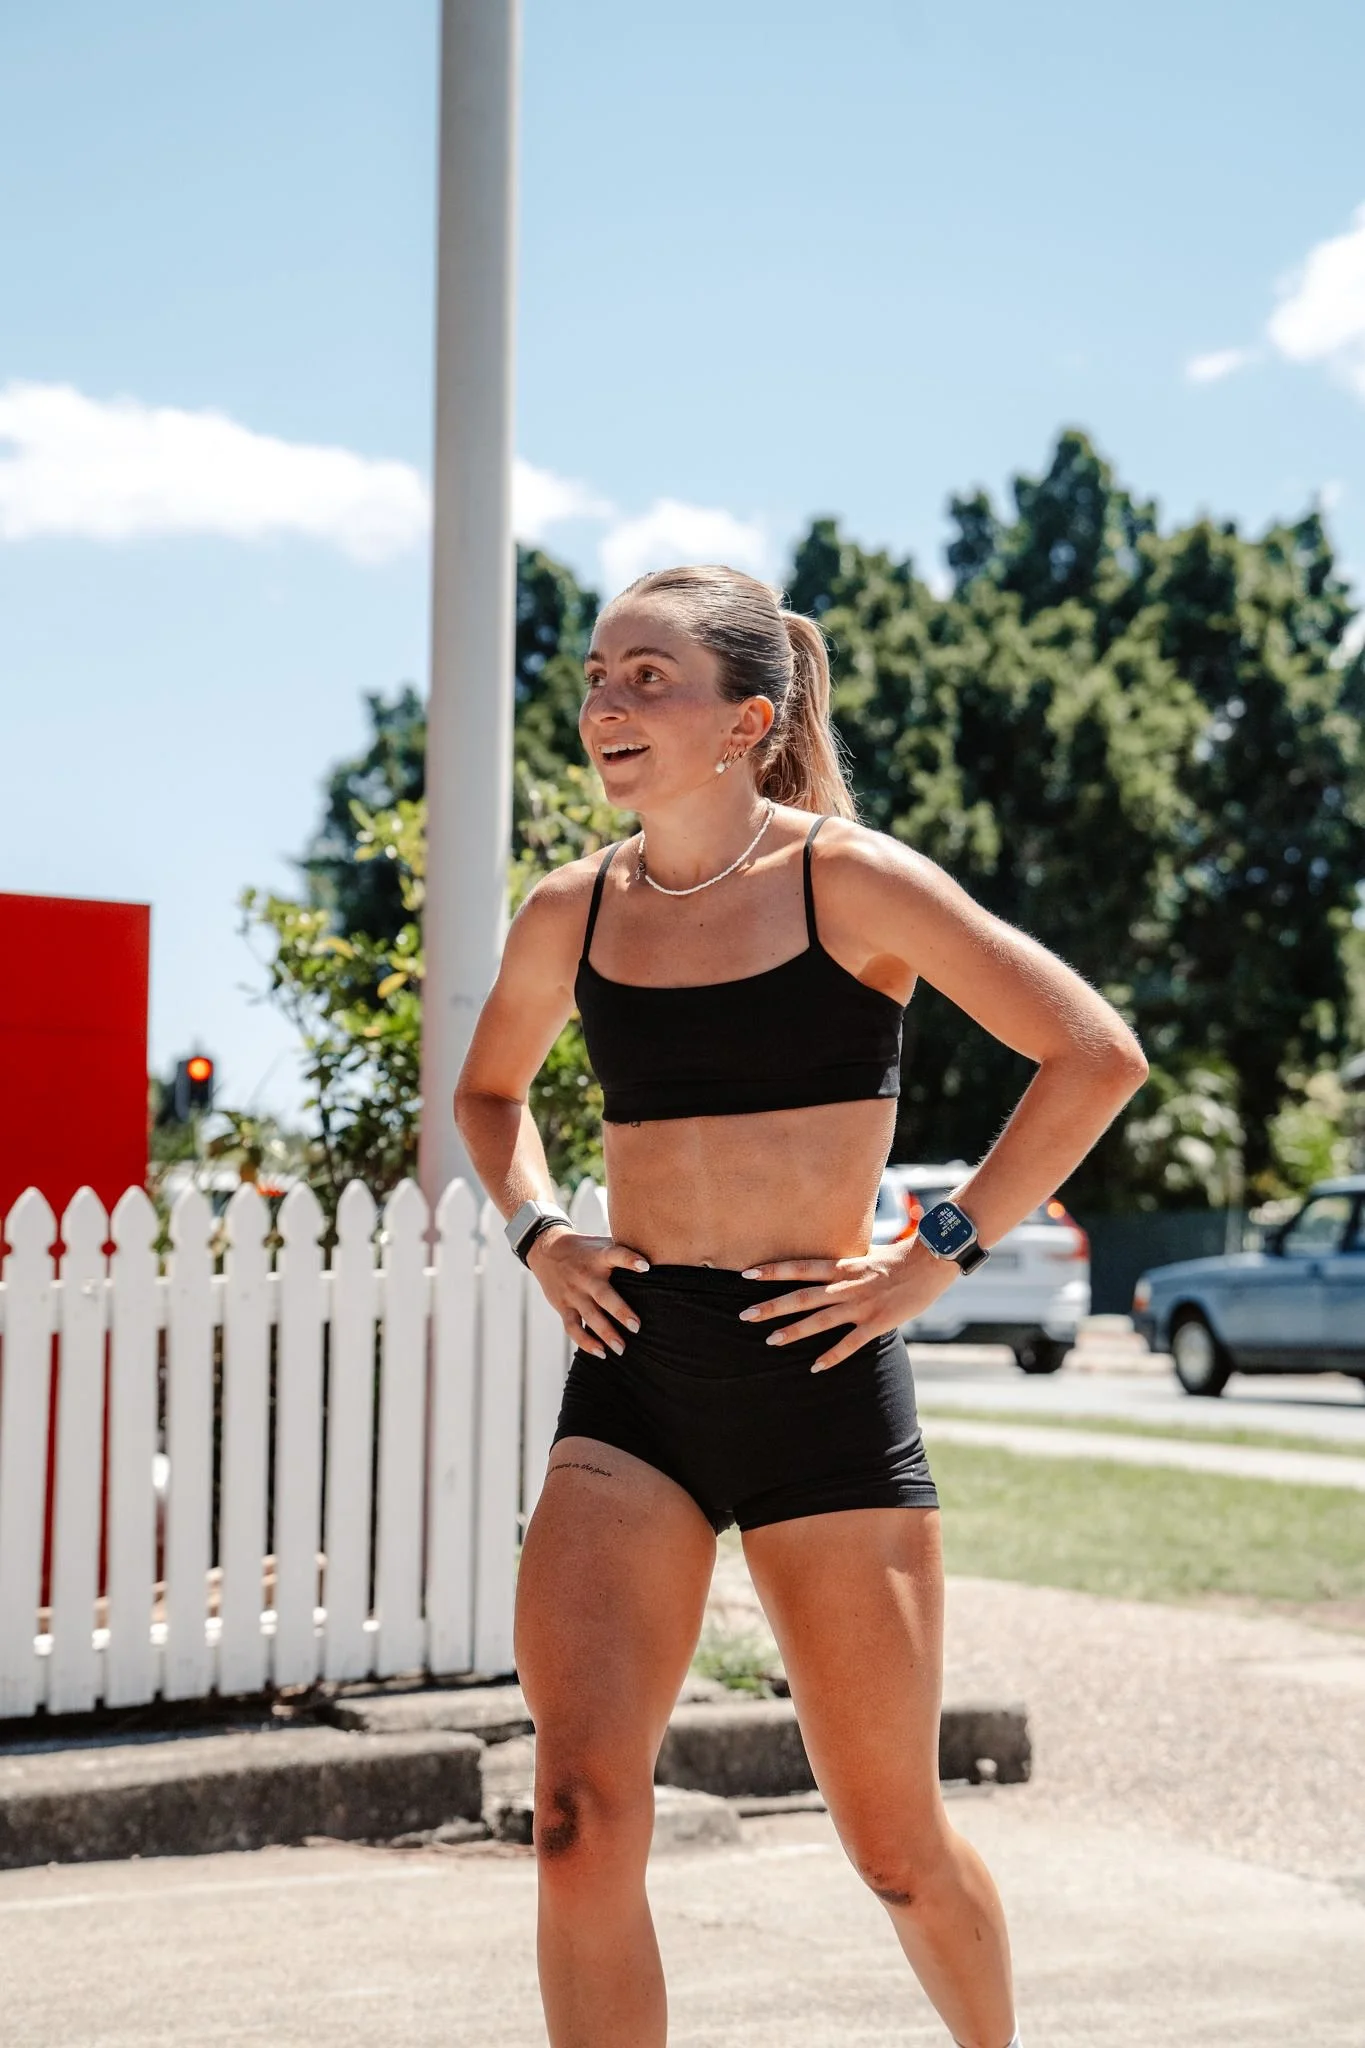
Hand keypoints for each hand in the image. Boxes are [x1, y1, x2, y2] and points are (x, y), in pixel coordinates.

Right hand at [526, 1226, 649, 1358]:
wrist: (546, 1249)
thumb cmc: (586, 1249)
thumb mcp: (602, 1244)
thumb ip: (625, 1250)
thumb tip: (662, 1256)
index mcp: (599, 1257)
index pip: (616, 1255)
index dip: (630, 1260)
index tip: (646, 1267)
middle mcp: (586, 1276)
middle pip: (603, 1295)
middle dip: (620, 1311)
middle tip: (637, 1327)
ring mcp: (573, 1292)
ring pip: (589, 1316)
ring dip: (605, 1333)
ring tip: (621, 1349)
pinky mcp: (563, 1306)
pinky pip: (573, 1327)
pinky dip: (585, 1342)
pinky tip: (601, 1353)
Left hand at [737, 1239, 959, 1370]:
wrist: (931, 1262)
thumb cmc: (899, 1257)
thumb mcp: (865, 1254)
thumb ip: (844, 1263)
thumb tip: (827, 1264)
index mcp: (842, 1266)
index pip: (799, 1267)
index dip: (772, 1271)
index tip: (746, 1275)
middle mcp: (846, 1285)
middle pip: (801, 1296)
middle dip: (772, 1306)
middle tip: (744, 1316)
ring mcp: (861, 1305)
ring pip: (820, 1321)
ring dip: (794, 1332)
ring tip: (770, 1341)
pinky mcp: (877, 1323)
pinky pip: (850, 1344)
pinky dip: (832, 1356)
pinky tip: (815, 1368)